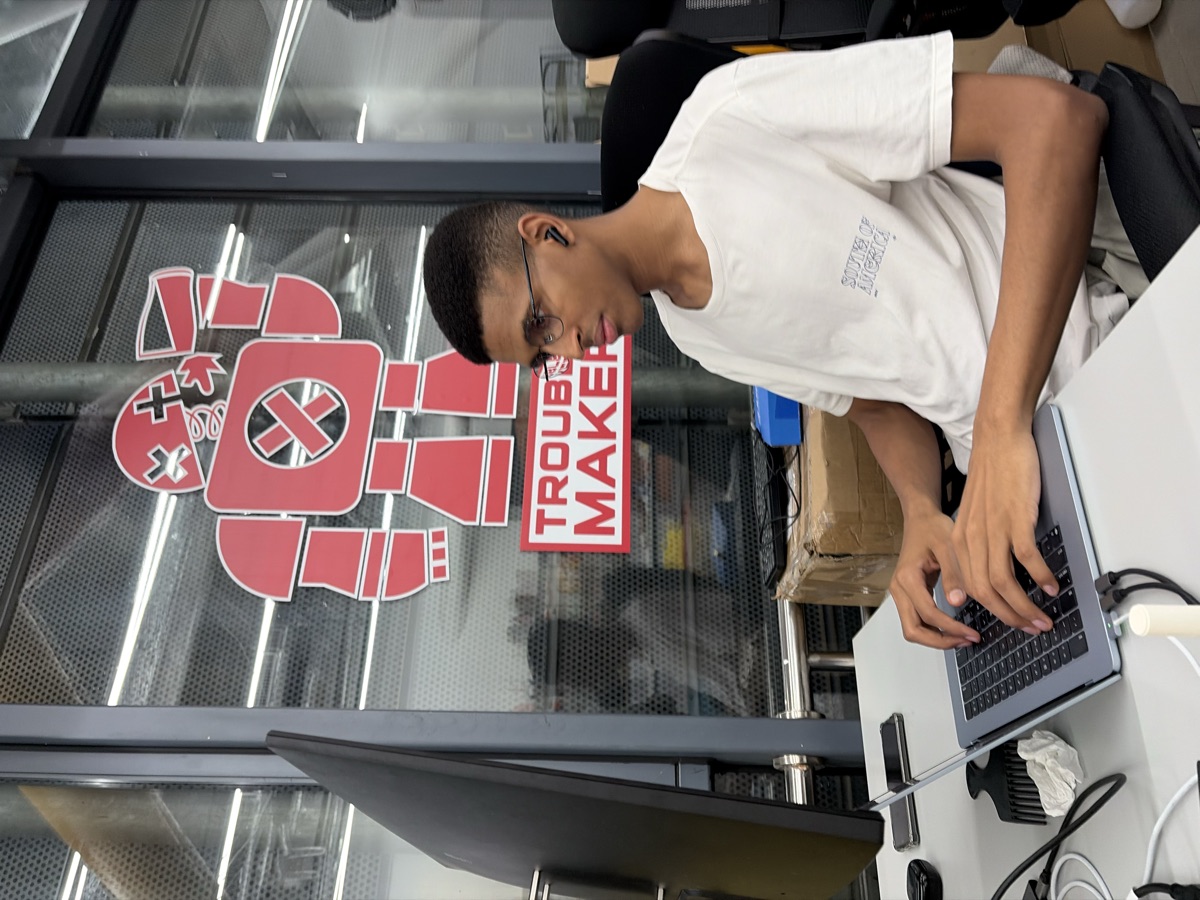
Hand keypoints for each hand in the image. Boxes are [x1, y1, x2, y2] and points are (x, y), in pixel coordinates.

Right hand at [890, 502, 977, 649]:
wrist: (920, 519)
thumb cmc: (933, 528)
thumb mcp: (948, 546)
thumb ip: (953, 574)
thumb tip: (958, 602)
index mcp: (907, 577)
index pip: (928, 614)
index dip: (951, 628)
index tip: (973, 633)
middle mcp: (898, 588)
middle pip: (913, 630)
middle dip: (941, 641)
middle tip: (967, 641)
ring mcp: (900, 593)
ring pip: (913, 629)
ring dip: (936, 639)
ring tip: (962, 638)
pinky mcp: (907, 595)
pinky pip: (916, 620)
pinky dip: (933, 630)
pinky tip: (953, 628)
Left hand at [952, 424, 1057, 635]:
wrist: (998, 440)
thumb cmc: (992, 476)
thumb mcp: (976, 514)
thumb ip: (978, 543)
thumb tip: (991, 572)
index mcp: (960, 540)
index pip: (971, 588)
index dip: (991, 611)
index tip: (1009, 622)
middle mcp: (972, 538)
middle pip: (986, 592)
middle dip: (1010, 617)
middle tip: (1032, 628)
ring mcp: (993, 529)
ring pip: (1004, 582)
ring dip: (1025, 606)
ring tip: (1044, 618)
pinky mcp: (1015, 518)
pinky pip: (1026, 558)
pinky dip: (1040, 576)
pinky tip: (1051, 586)